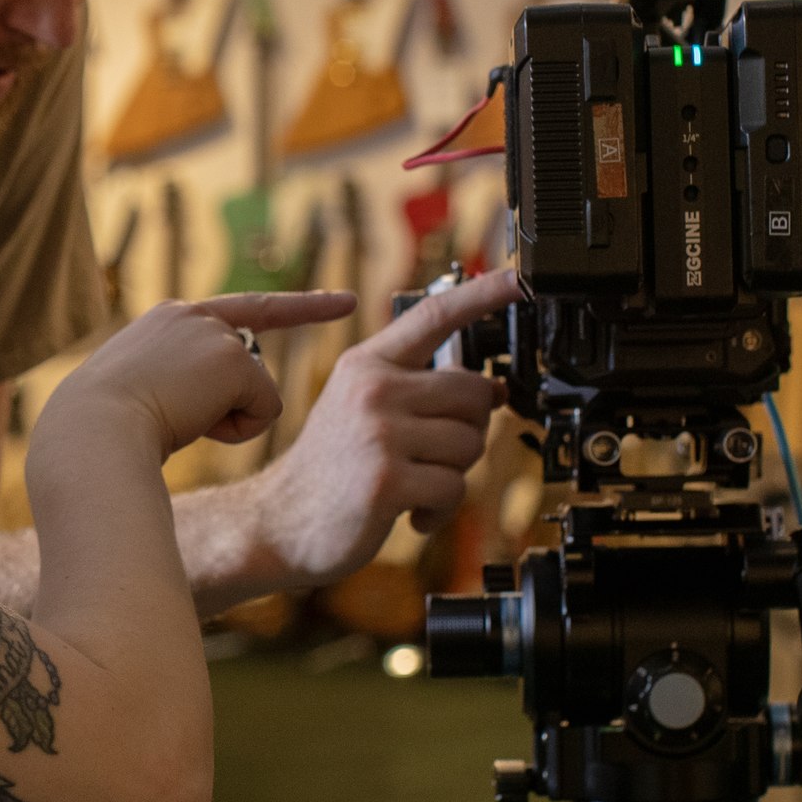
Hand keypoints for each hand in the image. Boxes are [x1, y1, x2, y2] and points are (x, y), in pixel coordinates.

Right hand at [48, 291, 354, 455]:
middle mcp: (191, 314)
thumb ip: (179, 383)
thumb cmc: (104, 431)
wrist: (91, 431)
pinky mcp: (231, 359)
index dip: (297, 307)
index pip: (243, 311)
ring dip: (227, 419)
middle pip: (249, 363)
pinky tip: (194, 425)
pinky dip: (237, 429)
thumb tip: (220, 403)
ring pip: (254, 391)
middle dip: (271, 368)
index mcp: (166, 320)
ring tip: (176, 421)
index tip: (344, 300)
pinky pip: (265, 408)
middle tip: (253, 368)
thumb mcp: (139, 395)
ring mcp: (213, 332)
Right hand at [247, 266, 516, 584]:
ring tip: (416, 483)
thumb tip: (493, 388)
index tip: (520, 278)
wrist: (280, 522)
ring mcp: (379, 433)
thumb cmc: (330, 470)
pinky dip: (441, 509)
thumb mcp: (362, 410)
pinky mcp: (387, 479)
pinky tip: (413, 511)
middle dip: (469, 429)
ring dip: (454, 473)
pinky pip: (455, 486)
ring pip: (470, 442)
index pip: (434, 316)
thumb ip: (420, 390)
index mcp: (367, 365)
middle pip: (473, 392)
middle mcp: (372, 389)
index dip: (483, 294)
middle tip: (435, 453)